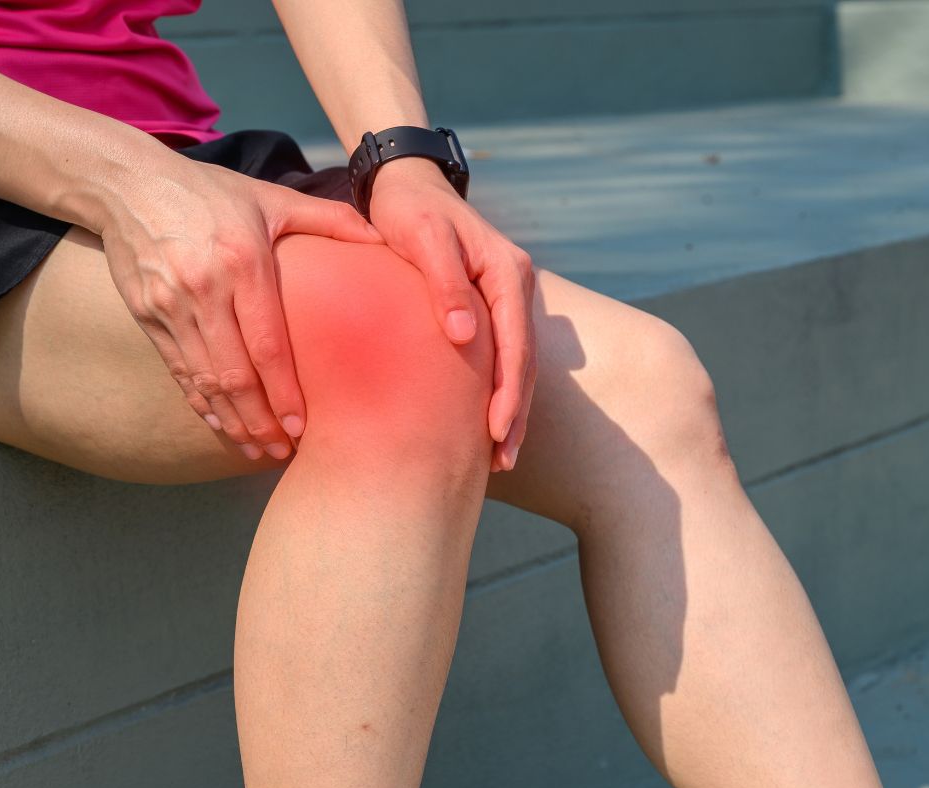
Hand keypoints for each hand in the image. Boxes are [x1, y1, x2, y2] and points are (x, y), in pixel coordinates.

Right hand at [98, 150, 384, 459]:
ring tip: (254, 450)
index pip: (267, 344)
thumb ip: (330, 219)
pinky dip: (199, 403)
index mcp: (242, 260)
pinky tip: (220, 424)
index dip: (284, 393)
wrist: (128, 184)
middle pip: (233, 375)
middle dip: (259, 422)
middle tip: (280, 452)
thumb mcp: (272, 196)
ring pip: (203, 380)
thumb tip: (383, 238)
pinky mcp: (147, 315)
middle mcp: (203, 288)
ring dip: (230, 422)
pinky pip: (177, 370)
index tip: (300, 428)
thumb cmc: (210, 191)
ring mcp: (170, 305)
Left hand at [367, 158, 537, 471]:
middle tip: (503, 461)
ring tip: (500, 456)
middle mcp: (517, 284)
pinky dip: (499, 389)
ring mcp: (507, 295)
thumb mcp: (422, 238)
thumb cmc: (407, 210)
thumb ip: (444, 282)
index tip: (497, 431)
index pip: (515, 342)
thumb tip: (465, 337)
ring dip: (512, 408)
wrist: (405, 185)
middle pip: (523, 359)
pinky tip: (485, 421)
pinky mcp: (490, 304)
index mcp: (507, 271)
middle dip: (516, 413)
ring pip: (517, 361)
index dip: (509, 391)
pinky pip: (503, 353)